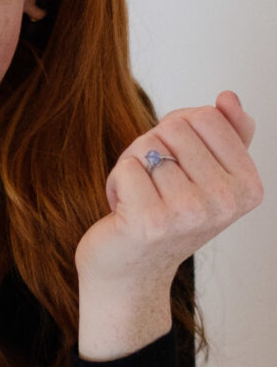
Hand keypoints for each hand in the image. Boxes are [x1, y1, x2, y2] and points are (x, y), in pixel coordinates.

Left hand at [75, 90, 263, 359]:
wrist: (131, 269)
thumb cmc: (166, 213)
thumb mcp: (203, 170)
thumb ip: (224, 133)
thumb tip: (228, 96)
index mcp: (248, 186)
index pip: (205, 115)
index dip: (179, 133)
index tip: (180, 168)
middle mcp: (226, 202)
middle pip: (174, 126)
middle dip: (153, 147)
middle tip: (155, 184)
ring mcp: (190, 213)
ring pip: (147, 146)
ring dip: (133, 167)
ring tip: (142, 199)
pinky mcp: (151, 222)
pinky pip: (126, 167)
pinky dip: (117, 183)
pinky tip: (125, 212)